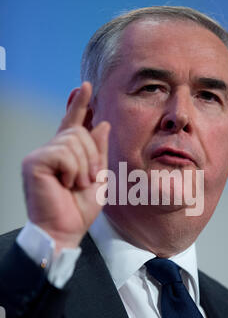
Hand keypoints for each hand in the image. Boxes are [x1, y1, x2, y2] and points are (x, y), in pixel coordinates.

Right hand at [22, 82, 109, 252]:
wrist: (65, 230)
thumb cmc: (78, 209)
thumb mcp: (98, 178)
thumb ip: (99, 152)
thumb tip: (102, 124)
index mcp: (67, 155)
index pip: (73, 124)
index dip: (79, 105)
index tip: (86, 86)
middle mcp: (52, 151)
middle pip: (79, 131)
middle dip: (92, 155)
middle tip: (88, 180)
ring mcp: (41, 155)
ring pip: (73, 141)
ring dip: (84, 166)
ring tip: (76, 184)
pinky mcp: (34, 162)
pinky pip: (64, 153)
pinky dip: (73, 170)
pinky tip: (65, 183)